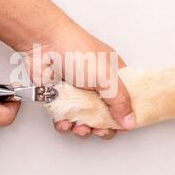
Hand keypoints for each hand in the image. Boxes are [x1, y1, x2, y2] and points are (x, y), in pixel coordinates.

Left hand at [18, 22, 135, 139]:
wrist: (44, 44)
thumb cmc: (76, 50)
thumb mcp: (106, 77)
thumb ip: (120, 101)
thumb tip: (130, 121)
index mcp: (113, 76)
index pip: (125, 102)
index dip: (124, 117)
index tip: (119, 127)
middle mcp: (97, 86)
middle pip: (105, 116)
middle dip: (101, 128)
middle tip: (97, 130)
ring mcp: (78, 93)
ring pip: (84, 121)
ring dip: (82, 129)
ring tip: (79, 127)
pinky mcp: (60, 99)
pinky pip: (64, 119)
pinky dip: (64, 125)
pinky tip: (64, 122)